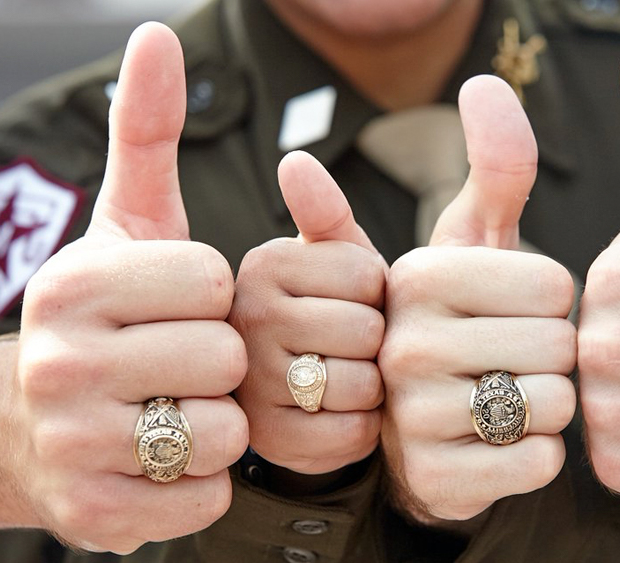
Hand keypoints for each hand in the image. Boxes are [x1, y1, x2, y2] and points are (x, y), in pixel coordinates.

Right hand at [11, 24, 247, 551]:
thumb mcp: (121, 222)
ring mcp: (73, 447)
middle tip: (175, 363)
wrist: (27, 427)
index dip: (212, 297)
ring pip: (222, 429)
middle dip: (218, 361)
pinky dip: (201, 479)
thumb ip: (145, 132)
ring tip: (169, 407)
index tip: (175, 307)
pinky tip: (161, 457)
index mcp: (73, 285)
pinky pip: (208, 493)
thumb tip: (155, 33)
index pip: (215, 283)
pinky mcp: (97, 516)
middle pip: (226, 358)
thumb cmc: (101, 317)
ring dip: (214, 420)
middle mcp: (59, 364)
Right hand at [229, 151, 386, 474]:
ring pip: (358, 385)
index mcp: (259, 265)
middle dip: (375, 343)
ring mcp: (246, 386)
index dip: (377, 295)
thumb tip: (295, 161)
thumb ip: (326, 213)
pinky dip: (357, 431)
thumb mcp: (333, 263)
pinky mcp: (263, 443)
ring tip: (340, 381)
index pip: (365, 275)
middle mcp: (242, 320)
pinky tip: (333, 418)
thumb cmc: (329, 318)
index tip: (349, 302)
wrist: (296, 404)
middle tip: (347, 348)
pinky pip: (348, 435)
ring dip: (369, 390)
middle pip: (364, 331)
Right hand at [379, 76, 576, 522]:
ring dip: (547, 404)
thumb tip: (485, 82)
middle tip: (512, 358)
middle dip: (553, 355)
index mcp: (416, 276)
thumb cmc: (458, 322)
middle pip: (557, 346)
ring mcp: (412, 416)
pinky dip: (536, 453)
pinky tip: (501, 441)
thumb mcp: (472, 244)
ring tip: (506, 396)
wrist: (415, 425)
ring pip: (552, 405)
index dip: (553, 301)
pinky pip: (538, 461)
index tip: (515, 309)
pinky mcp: (436, 478)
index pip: (553, 285)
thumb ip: (494, 168)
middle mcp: (402, 343)